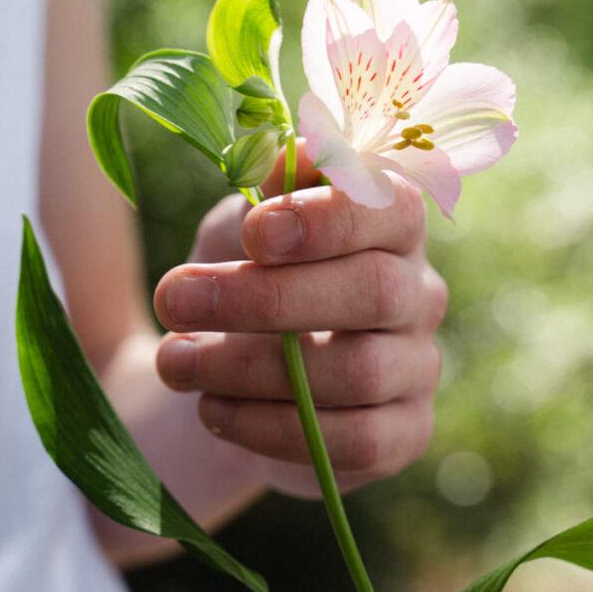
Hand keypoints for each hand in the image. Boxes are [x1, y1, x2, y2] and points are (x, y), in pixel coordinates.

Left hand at [154, 162, 446, 496]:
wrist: (232, 368)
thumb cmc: (246, 276)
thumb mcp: (242, 222)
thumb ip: (266, 182)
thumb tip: (286, 150)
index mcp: (391, 225)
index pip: (392, 207)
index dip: (327, 219)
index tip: (255, 232)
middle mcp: (419, 293)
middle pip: (374, 291)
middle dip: (266, 298)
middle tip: (173, 299)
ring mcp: (417, 367)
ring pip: (359, 371)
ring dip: (252, 368)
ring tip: (175, 362)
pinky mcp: (402, 434)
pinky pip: (355, 441)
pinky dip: (273, 429)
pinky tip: (213, 412)